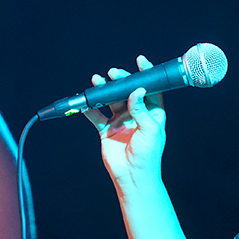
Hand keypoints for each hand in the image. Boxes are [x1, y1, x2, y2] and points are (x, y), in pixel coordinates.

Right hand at [83, 56, 167, 183]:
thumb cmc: (148, 156)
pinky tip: (86, 101)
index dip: (145, 75)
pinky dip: (90, 108)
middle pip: (127, 91)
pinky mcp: (107, 129)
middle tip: (114, 73)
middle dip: (121, 80)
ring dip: (104, 90)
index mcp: (152, 113)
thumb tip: (136, 90)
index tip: (140, 61)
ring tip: (98, 80)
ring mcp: (121, 121)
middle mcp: (136, 114)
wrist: (133, 176)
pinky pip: (96, 115)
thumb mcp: (150, 129)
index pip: (149, 89)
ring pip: (111, 100)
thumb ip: (141, 109)